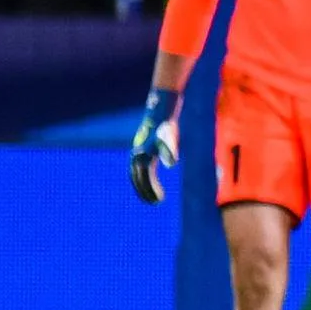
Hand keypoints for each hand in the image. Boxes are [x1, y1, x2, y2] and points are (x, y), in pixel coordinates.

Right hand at [128, 88, 179, 204]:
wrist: (162, 107)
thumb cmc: (166, 123)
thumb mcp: (170, 136)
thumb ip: (169, 150)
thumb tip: (172, 163)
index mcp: (142, 154)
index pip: (143, 177)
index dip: (149, 190)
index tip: (158, 201)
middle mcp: (138, 153)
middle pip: (138, 177)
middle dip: (145, 190)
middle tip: (156, 202)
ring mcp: (141, 150)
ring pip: (139, 173)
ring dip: (145, 185)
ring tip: (156, 195)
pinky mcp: (147, 147)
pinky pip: (143, 167)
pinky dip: (147, 176)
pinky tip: (154, 181)